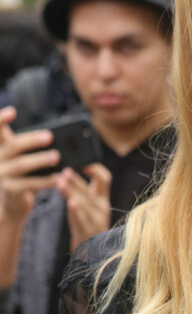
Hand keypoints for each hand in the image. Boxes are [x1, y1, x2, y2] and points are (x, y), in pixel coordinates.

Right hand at [0, 106, 59, 222]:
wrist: (13, 203)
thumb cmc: (24, 173)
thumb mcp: (26, 156)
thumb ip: (37, 144)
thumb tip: (64, 136)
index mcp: (2, 147)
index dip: (1, 120)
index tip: (12, 111)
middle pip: (13, 146)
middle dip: (31, 140)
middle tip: (50, 136)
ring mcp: (2, 175)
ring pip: (20, 165)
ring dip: (40, 160)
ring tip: (57, 156)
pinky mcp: (9, 190)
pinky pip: (28, 184)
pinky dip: (45, 181)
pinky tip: (58, 178)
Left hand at [56, 163, 111, 251]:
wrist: (91, 257)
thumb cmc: (85, 227)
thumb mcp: (88, 208)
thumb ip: (82, 193)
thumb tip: (65, 173)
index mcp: (103, 199)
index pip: (105, 178)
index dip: (96, 168)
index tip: (84, 162)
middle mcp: (102, 207)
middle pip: (91, 189)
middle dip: (76, 179)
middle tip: (64, 171)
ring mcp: (97, 220)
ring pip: (85, 202)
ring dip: (72, 191)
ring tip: (59, 182)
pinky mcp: (89, 232)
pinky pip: (83, 219)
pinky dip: (77, 210)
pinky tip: (71, 202)